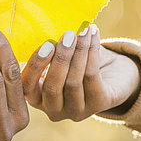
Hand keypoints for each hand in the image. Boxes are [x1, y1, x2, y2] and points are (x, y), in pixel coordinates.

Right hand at [21, 24, 140, 121]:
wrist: (112, 72)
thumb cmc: (76, 61)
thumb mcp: (57, 58)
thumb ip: (48, 52)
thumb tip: (45, 30)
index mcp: (37, 99)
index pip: (28, 87)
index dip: (35, 67)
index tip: (47, 44)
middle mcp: (54, 110)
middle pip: (52, 87)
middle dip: (61, 58)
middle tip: (68, 34)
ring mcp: (76, 111)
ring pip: (74, 82)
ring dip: (79, 52)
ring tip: (83, 30)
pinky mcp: (98, 105)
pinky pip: (91, 77)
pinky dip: (92, 52)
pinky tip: (93, 34)